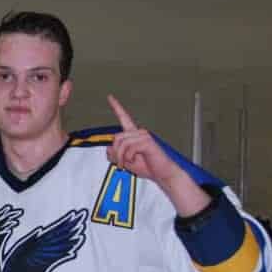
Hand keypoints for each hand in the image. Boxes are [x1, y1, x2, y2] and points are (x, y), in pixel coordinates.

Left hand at [106, 95, 209, 216]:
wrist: (162, 174)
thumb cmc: (146, 167)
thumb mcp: (125, 161)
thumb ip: (115, 154)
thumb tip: (109, 147)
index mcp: (133, 135)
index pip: (124, 118)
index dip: (117, 107)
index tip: (110, 97)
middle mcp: (138, 133)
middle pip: (116, 137)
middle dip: (115, 153)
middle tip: (120, 164)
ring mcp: (144, 136)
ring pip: (121, 143)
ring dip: (121, 157)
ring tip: (127, 164)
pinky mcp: (147, 142)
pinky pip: (129, 148)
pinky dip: (128, 157)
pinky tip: (135, 161)